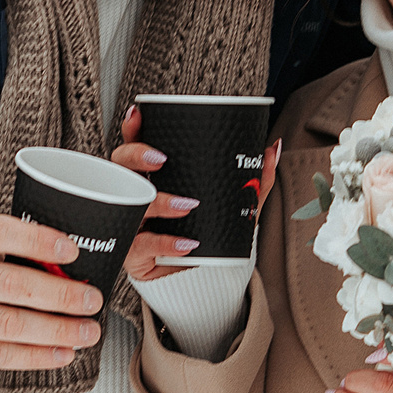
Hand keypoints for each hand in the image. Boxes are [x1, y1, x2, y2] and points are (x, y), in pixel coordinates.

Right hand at [0, 216, 106, 378]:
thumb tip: (63, 260)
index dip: (37, 240)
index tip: (72, 249)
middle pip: (9, 283)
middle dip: (59, 294)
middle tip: (92, 299)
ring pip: (6, 323)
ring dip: (55, 329)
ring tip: (87, 331)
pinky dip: (34, 356)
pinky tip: (61, 353)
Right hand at [114, 106, 278, 282]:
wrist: (197, 276)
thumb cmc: (206, 233)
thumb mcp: (232, 205)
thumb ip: (254, 180)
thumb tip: (272, 150)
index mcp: (153, 178)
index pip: (134, 146)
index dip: (132, 130)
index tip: (139, 116)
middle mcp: (135, 196)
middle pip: (120, 168)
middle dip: (135, 157)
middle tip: (161, 159)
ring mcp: (130, 223)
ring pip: (129, 205)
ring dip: (157, 202)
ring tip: (186, 204)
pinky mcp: (134, 253)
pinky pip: (143, 245)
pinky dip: (167, 243)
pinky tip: (186, 243)